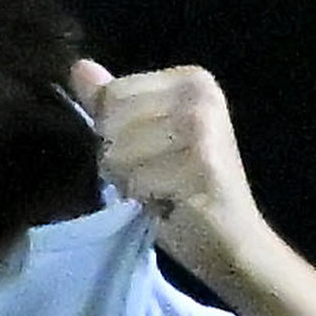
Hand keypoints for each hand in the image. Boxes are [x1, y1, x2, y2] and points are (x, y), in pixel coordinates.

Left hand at [69, 59, 274, 291]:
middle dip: (122, 159)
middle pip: (112, 119)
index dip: (117, 135)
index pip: (113, 93)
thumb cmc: (190, 197)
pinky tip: (172, 208)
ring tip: (164, 194)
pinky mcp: (200, 163)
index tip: (154, 158)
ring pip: (119, 151)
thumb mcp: (149, 141)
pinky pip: (137, 181)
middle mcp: (198, 94)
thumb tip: (78, 69)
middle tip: (158, 180)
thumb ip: (114, 104)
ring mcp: (201, 127)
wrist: (237, 246)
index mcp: (191, 80)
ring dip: (132, 184)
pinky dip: (146, 203)